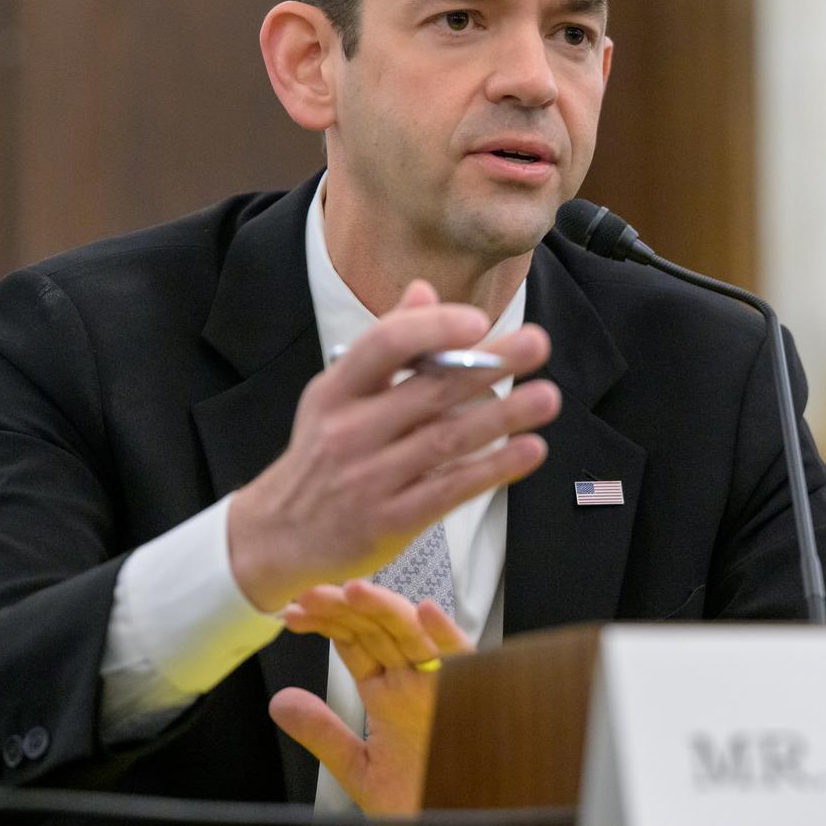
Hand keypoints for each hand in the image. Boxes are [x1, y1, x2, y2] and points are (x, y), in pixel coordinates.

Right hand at [228, 280, 558, 611]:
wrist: (278, 534)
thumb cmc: (322, 453)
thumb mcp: (337, 394)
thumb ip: (385, 345)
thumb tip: (425, 291)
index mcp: (335, 389)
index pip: (382, 346)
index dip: (431, 329)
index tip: (478, 320)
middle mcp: (349, 431)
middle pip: (427, 390)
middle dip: (487, 365)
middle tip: (536, 344)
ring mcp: (368, 478)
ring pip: (445, 440)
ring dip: (502, 416)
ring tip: (546, 397)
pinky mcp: (390, 520)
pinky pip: (449, 489)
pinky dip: (492, 469)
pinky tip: (529, 451)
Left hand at [269, 580, 471, 815]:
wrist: (455, 824)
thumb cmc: (419, 798)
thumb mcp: (360, 767)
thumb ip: (323, 733)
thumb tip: (279, 702)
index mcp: (387, 691)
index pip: (353, 643)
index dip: (325, 623)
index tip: (294, 611)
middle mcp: (412, 679)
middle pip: (376, 630)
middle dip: (343, 608)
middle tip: (310, 592)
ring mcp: (440, 683)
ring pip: (411, 634)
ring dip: (384, 609)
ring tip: (353, 590)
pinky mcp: (470, 693)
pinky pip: (460, 658)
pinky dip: (445, 634)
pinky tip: (425, 613)